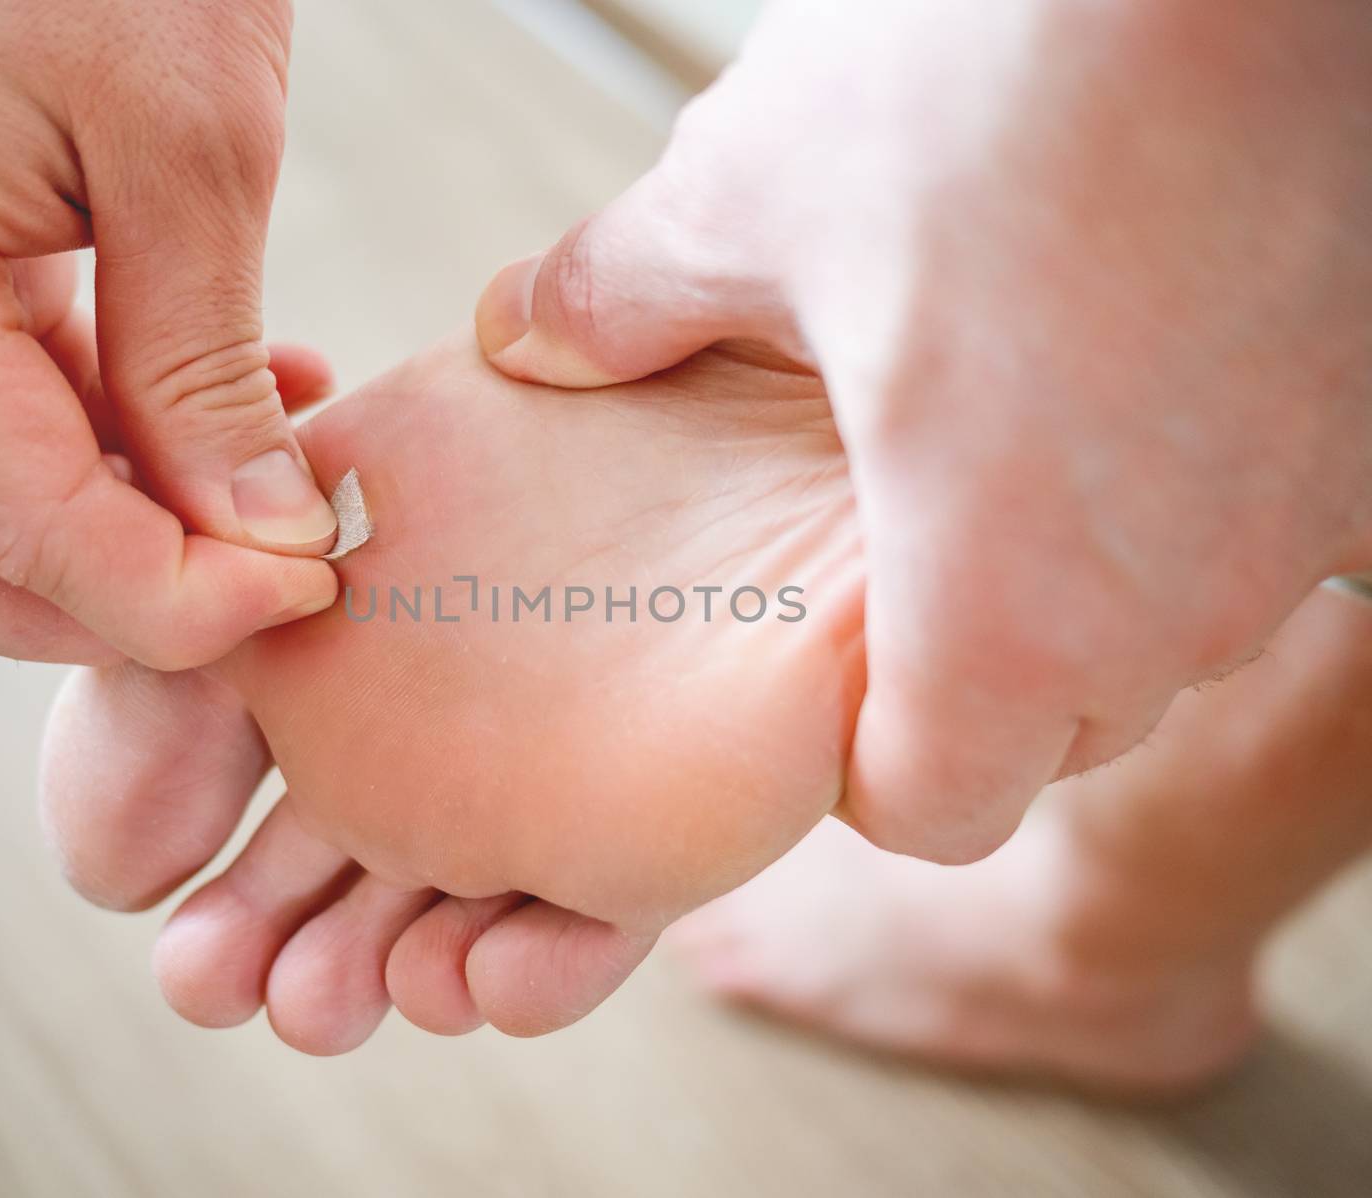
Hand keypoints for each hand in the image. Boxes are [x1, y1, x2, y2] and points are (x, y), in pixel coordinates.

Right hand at [0, 0, 337, 667]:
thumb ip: (206, 367)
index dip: (175, 601)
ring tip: (260, 499)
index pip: (21, 529)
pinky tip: (229, 427)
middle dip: (106, 609)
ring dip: (108, 541)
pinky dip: (103, 459)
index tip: (301, 591)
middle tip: (261, 591)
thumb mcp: (190, 148)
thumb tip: (258, 535)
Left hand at [474, 0, 1371, 861]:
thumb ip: (624, 301)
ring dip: (1084, 575)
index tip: (819, 677)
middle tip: (897, 534)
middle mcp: (1179, 602)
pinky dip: (1189, 485)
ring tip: (1010, 426)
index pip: (936, 810)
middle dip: (968, 670)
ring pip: (1167, 632)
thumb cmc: (1001, 75)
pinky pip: (1260, 527)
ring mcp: (1298, 520)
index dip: (860, 766)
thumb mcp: (755, 199)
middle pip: (1054, 730)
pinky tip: (1126, 360)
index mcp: (1003, 601)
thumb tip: (528, 335)